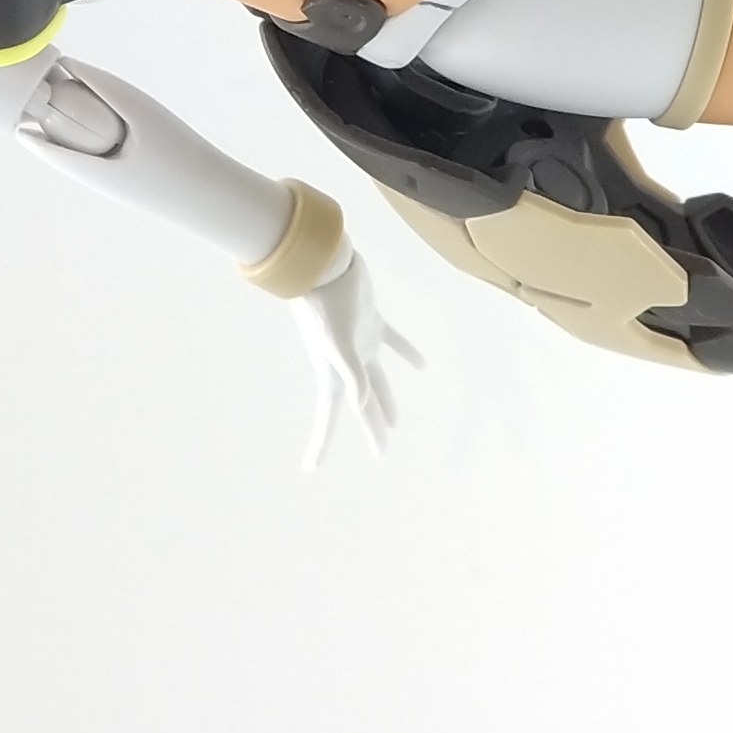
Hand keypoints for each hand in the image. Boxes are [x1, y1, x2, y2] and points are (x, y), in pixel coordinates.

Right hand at [291, 245, 422, 469]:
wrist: (324, 264)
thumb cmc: (325, 303)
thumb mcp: (337, 340)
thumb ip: (350, 371)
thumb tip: (359, 402)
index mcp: (334, 372)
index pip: (331, 416)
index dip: (321, 443)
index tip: (310, 468)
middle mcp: (346, 363)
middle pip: (363, 404)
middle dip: (371, 428)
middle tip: (381, 452)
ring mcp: (360, 342)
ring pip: (377, 378)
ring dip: (386, 398)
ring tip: (397, 422)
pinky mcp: (371, 322)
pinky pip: (392, 342)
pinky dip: (406, 353)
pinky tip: (422, 364)